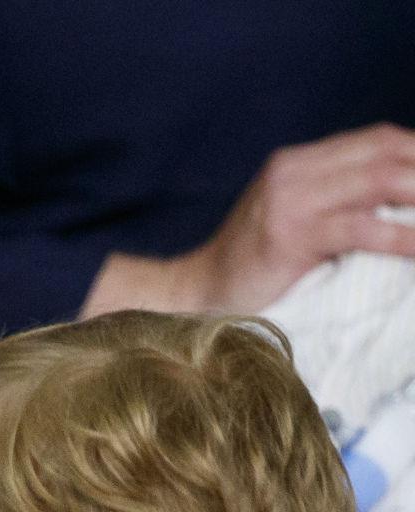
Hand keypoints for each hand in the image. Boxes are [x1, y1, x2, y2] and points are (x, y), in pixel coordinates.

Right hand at [84, 123, 414, 316]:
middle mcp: (292, 171)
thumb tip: (398, 197)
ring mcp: (289, 201)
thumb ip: (332, 199)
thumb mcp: (291, 218)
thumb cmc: (249, 270)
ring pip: (380, 181)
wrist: (192, 297)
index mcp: (295, 162)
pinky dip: (401, 236)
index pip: (379, 139)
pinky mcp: (289, 236)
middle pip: (386, 152)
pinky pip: (360, 227)